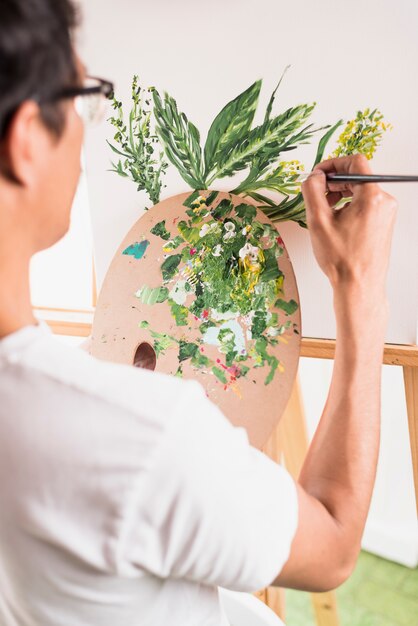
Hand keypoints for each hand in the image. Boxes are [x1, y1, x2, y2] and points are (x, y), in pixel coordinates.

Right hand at [301, 155, 397, 296]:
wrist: (358, 286)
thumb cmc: (342, 259)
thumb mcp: (318, 220)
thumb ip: (312, 190)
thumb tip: (313, 176)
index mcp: (372, 197)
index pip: (355, 162)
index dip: (333, 164)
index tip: (318, 175)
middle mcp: (384, 202)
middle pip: (358, 176)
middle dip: (334, 182)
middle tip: (316, 194)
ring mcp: (386, 214)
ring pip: (361, 191)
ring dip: (340, 195)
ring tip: (324, 212)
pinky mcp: (383, 224)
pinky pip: (365, 205)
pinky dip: (349, 207)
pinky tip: (336, 223)